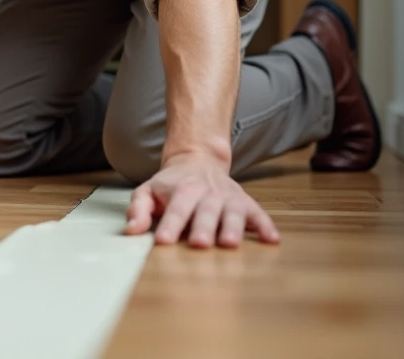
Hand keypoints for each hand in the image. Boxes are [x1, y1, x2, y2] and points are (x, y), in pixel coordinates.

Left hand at [123, 153, 279, 248]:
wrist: (198, 159)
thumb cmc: (170, 184)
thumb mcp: (148, 191)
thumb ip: (138, 210)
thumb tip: (131, 230)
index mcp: (182, 190)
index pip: (175, 209)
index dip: (169, 225)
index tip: (163, 242)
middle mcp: (207, 193)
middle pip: (205, 212)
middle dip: (202, 228)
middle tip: (198, 244)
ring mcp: (228, 198)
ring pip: (232, 212)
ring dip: (232, 228)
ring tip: (230, 244)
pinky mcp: (245, 203)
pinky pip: (258, 214)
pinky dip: (265, 226)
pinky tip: (272, 240)